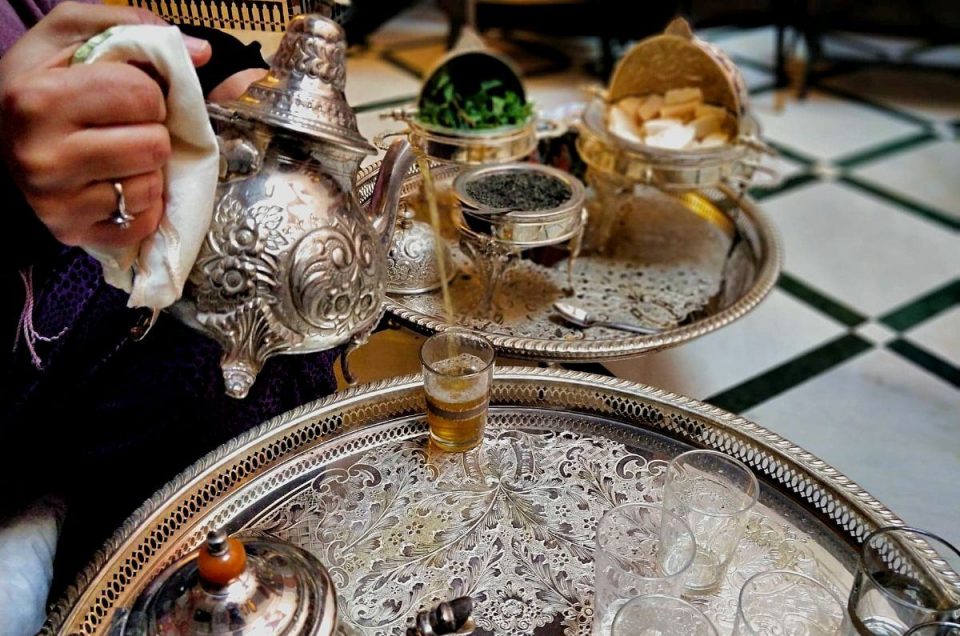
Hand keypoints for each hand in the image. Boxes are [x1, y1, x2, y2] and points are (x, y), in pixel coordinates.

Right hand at [0, 2, 211, 249]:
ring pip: (151, 186)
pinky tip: (114, 184)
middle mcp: (42, 156)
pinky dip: (141, 204)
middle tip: (121, 126)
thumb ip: (133, 27)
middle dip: (150, 130)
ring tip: (116, 155)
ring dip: (146, 169)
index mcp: (39, 99)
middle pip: (154, 145)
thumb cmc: (42, 82)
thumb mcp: (72, 36)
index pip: (143, 95)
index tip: (124, 94)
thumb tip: (202, 53)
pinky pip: (143, 223)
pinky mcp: (72, 233)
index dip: (148, 92)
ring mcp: (56, 202)